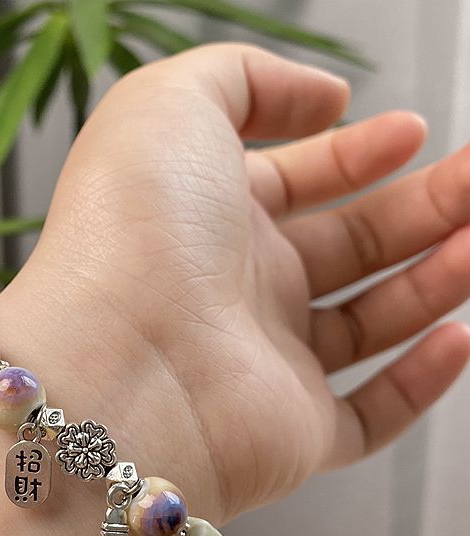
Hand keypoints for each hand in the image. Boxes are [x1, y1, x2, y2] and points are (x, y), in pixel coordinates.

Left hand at [0, 43, 469, 522]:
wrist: (118, 367)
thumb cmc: (131, 232)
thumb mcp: (170, 105)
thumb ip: (243, 79)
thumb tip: (322, 99)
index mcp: (205, 221)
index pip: (294, 184)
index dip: (354, 154)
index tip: (411, 131)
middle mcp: (235, 294)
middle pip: (346, 247)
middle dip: (422, 207)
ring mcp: (264, 368)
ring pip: (369, 324)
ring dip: (437, 279)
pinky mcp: (293, 438)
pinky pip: (367, 418)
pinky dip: (418, 383)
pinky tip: (457, 336)